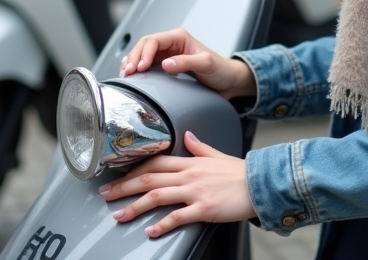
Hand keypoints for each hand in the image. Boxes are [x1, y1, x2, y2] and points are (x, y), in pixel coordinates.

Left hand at [101, 131, 255, 237]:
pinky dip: (161, 224)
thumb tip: (188, 136)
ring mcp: (195, 191)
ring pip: (157, 196)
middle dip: (124, 187)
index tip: (119, 175)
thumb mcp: (218, 155)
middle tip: (106, 194)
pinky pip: (177, 216)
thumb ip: (200, 147)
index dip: (134, 169)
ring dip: (135, 206)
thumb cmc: (241, 173)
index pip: (156, 161)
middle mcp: (189, 174)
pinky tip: (150, 231)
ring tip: (119, 215)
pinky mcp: (204, 209)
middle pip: (149, 178)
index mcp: (191, 161)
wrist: (261, 184)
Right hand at [120, 28, 255, 100]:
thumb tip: (165, 63)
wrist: (229, 82)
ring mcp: (167, 55)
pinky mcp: (165, 67)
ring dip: (132, 63)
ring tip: (126, 75)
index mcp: (179, 38)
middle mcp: (171, 44)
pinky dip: (137, 69)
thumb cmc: (221, 70)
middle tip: (128, 73)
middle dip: (134, 58)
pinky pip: (146, 65)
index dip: (143, 53)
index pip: (153, 40)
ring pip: (142, 54)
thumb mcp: (207, 64)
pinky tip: (132, 77)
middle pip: (144, 46)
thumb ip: (187, 62)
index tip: (140, 68)